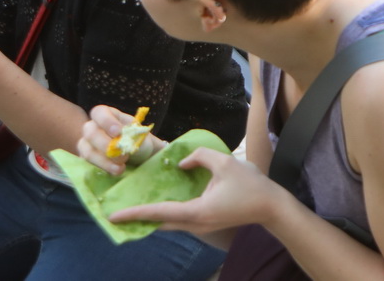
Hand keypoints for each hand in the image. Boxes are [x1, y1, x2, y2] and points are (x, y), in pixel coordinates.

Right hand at [77, 104, 167, 176]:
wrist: (140, 154)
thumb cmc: (138, 139)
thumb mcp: (140, 134)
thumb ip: (132, 135)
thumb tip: (121, 141)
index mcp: (108, 115)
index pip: (99, 112)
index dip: (106, 121)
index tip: (118, 132)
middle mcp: (93, 127)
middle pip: (90, 132)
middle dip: (106, 145)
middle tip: (123, 155)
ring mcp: (87, 143)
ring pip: (87, 151)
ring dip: (105, 161)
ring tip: (121, 167)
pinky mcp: (86, 159)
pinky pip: (88, 164)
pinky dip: (103, 168)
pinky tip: (116, 171)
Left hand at [109, 145, 280, 233]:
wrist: (270, 206)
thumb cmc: (250, 185)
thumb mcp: (226, 162)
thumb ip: (200, 157)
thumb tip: (181, 163)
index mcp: (196, 211)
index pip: (159, 212)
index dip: (135, 213)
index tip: (113, 216)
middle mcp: (195, 224)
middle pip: (159, 223)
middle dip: (138, 219)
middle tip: (118, 212)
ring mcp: (201, 227)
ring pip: (169, 224)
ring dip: (152, 217)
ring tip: (134, 208)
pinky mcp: (206, 224)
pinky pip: (179, 221)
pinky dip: (165, 215)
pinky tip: (160, 206)